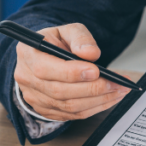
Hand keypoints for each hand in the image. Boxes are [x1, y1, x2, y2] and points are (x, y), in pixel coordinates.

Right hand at [13, 23, 130, 120]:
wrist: (44, 56)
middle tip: (117, 83)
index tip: (96, 70)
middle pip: (59, 91)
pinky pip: (73, 115)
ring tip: (119, 91)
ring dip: (98, 100)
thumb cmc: (55, 42)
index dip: (72, 73)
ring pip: (68, 106)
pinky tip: (109, 98)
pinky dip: (94, 108)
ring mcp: (34, 98)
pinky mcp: (46, 110)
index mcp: (28, 54)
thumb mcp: (67, 30)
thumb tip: (91, 54)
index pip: (45, 69)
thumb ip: (80, 38)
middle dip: (92, 89)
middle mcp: (27, 78)